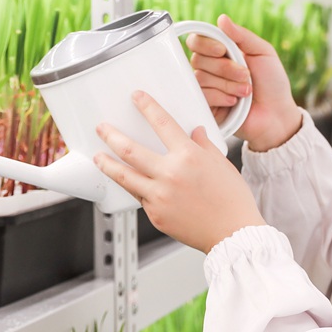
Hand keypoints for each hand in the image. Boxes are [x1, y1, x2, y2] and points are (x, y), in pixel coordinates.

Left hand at [93, 91, 265, 253]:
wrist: (233, 233)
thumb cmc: (232, 200)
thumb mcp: (222, 164)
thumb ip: (204, 145)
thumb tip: (195, 132)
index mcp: (189, 156)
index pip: (162, 123)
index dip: (147, 106)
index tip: (137, 97)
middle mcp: (170, 173)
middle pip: (130, 149)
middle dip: (111, 135)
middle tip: (102, 128)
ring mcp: (159, 195)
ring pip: (123, 175)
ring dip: (106, 163)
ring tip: (98, 156)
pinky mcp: (155, 214)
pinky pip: (137, 196)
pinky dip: (131, 186)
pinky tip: (126, 181)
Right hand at [187, 14, 303, 152]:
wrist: (277, 114)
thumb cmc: (272, 82)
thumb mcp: (263, 52)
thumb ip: (242, 35)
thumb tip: (222, 19)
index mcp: (221, 52)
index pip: (198, 40)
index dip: (206, 44)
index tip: (223, 50)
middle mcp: (210, 68)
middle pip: (198, 59)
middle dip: (225, 68)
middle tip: (246, 75)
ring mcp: (207, 87)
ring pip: (201, 78)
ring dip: (228, 84)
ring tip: (246, 92)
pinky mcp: (206, 106)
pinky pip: (202, 95)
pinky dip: (222, 97)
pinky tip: (235, 102)